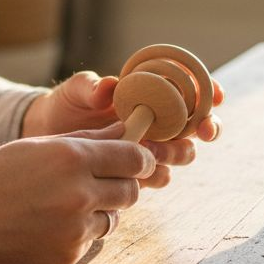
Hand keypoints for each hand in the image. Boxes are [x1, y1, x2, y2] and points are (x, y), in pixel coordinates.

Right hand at [0, 125, 153, 263]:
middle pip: (131, 191)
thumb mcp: (34, 147)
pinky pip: (89, 241)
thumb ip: (85, 141)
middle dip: (120, 185)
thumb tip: (125, 133)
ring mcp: (73, 229)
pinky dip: (77, 233)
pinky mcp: (65, 257)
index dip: (138, 159)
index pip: (134, 158)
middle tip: (96, 183)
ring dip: (99, 211)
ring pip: (113, 218)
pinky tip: (46, 226)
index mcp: (70, 158)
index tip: (133, 161)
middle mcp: (78, 194)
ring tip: (62, 205)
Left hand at [21, 70, 226, 188]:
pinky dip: (155, 174)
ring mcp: (150, 148)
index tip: (215, 97)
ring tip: (155, 150)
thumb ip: (91, 87)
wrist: (49, 134)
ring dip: (177, 152)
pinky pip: (158, 176)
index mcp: (153, 94)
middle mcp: (159, 122)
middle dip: (206, 128)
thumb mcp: (76, 91)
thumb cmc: (67, 104)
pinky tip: (140, 172)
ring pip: (182, 154)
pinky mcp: (137, 171)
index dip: (209, 93)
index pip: (192, 91)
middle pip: (198, 126)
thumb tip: (107, 87)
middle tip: (199, 131)